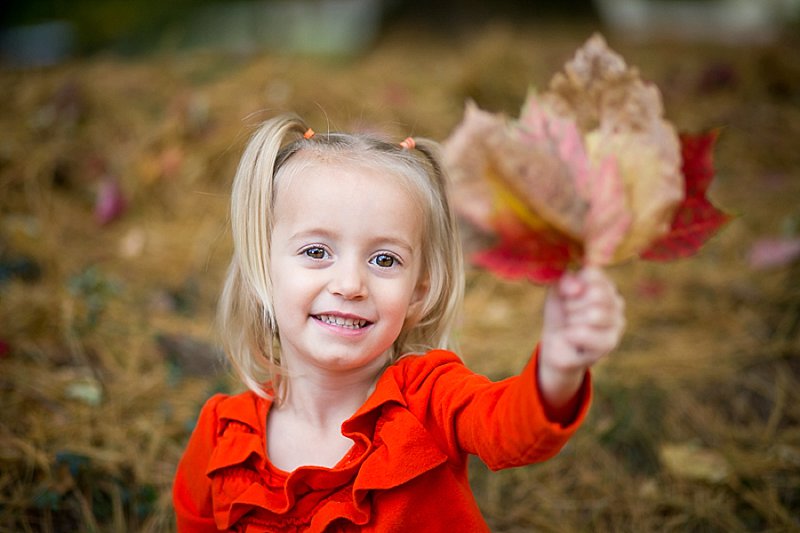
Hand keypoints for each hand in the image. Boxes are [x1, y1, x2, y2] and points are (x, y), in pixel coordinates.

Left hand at [538, 267, 624, 415]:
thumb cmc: (559, 313)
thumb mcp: (557, 291)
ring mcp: (617, 322)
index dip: (572, 285)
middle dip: (572, 304)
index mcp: (604, 283)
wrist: (555, 344)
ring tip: (571, 325)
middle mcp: (617, 300)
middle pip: (596, 293)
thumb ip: (565, 281)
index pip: (593, 273)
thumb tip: (577, 288)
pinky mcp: (610, 343)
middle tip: (568, 313)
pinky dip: (571, 334)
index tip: (566, 295)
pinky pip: (586, 333)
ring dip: (573, 320)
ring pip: (595, 314)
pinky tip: (571, 337)